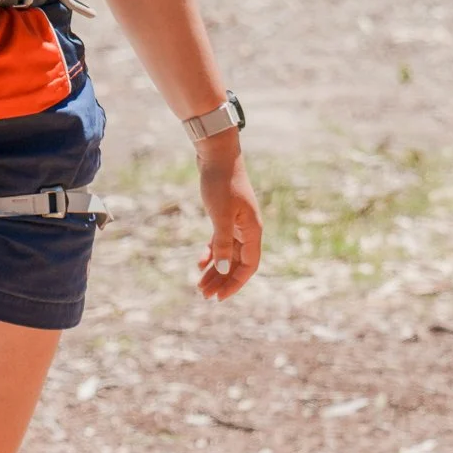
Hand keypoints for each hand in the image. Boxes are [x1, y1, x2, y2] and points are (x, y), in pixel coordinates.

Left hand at [194, 141, 261, 299]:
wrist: (216, 154)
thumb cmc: (221, 182)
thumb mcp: (220, 215)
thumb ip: (221, 242)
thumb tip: (221, 269)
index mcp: (253, 231)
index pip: (248, 266)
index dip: (235, 283)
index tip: (220, 298)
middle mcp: (248, 229)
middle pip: (236, 263)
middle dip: (221, 281)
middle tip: (204, 296)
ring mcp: (237, 222)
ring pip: (227, 254)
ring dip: (214, 270)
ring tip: (199, 285)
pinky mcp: (225, 215)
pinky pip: (220, 241)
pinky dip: (211, 252)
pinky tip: (200, 263)